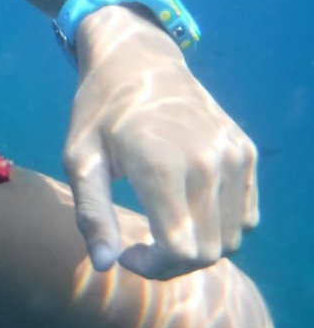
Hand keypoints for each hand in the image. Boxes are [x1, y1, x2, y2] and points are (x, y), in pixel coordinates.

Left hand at [63, 7, 258, 279]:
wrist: (138, 59)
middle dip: (172, 264)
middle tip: (140, 245)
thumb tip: (105, 264)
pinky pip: (247, 215)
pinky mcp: (246, 152)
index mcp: (162, 165)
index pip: (181, 251)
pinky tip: (186, 208)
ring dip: (199, 247)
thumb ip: (92, 214)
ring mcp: (234, 156)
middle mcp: (208, 161)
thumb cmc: (99, 111)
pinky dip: (221, 226)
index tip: (127, 253)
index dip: (153, 268)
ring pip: (232, 238)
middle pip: (209, 251)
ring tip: (161, 226)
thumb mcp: (80, 159)